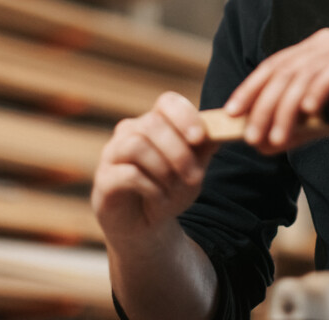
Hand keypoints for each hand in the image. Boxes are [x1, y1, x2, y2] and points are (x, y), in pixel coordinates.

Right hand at [92, 92, 218, 244]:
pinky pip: (126, 173)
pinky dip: (150, 187)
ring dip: (163, 169)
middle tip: (194, 176)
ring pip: (136, 144)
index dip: (184, 116)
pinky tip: (159, 199)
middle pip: (152, 124)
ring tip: (174, 189)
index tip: (199, 138)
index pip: (167, 102)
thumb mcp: (194, 169)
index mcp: (155, 122)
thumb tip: (224, 128)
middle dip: (178, 152)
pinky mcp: (104, 179)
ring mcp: (113, 154)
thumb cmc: (169, 190)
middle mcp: (130, 132)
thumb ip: (205, 148)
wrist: (146, 225)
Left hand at [224, 27, 328, 153]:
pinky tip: (309, 110)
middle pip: (286, 70)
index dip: (250, 88)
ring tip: (277, 136)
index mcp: (315, 48)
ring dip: (287, 109)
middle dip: (264, 106)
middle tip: (253, 136)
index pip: (274, 64)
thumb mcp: (322, 116)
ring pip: (306, 73)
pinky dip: (320, 89)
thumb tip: (261, 144)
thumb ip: (294, 125)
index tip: (232, 112)